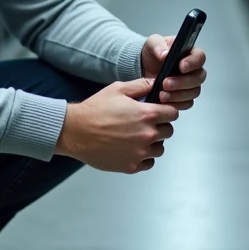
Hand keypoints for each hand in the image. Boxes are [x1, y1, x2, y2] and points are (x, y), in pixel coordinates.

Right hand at [55, 79, 178, 173]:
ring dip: (153, 143)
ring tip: (137, 137)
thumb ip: (141, 85)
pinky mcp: (131, 166)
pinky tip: (132, 149)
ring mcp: (140, 153)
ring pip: (159, 149)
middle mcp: (147, 135)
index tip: (160, 112)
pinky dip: (143, 157)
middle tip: (144, 124)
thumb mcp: (118, 89)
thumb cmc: (95, 110)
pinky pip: (148, 163)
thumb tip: (155, 83)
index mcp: (147, 115)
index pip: (173, 114)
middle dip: (160, 126)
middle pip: (168, 131)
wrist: (76, 131)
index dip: (166, 111)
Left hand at [140, 33, 207, 110]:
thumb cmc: (152, 54)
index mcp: (189, 53)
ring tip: (162, 94)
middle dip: (183, 82)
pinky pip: (186, 103)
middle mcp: (192, 70)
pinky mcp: (183, 97)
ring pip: (194, 92)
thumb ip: (158, 45)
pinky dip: (176, 104)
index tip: (181, 66)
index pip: (199, 57)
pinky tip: (164, 101)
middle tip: (166, 83)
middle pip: (199, 77)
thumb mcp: (152, 43)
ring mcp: (189, 84)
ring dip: (178, 95)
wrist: (143, 69)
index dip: (193, 63)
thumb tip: (165, 54)